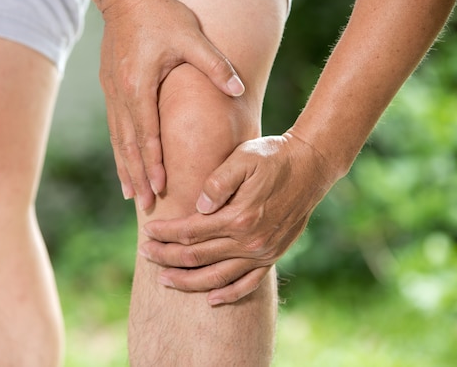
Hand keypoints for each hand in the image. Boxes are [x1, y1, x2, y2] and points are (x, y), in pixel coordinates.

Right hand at [98, 0, 244, 209]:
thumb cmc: (159, 14)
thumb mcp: (191, 36)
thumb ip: (214, 65)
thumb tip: (237, 91)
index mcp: (140, 86)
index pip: (147, 134)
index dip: (153, 163)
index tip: (160, 188)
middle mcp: (121, 96)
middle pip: (128, 145)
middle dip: (137, 176)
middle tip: (144, 204)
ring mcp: (112, 93)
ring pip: (118, 140)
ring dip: (125, 168)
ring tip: (130, 194)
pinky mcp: (109, 88)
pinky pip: (115, 127)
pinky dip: (119, 150)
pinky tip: (123, 162)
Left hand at [139, 132, 337, 304]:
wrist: (311, 165)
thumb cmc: (272, 156)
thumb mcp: (243, 158)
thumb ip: (217, 183)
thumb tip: (197, 208)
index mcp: (238, 216)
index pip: (190, 231)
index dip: (165, 233)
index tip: (147, 231)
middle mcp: (250, 241)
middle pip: (197, 257)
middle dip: (167, 256)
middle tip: (145, 253)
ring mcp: (262, 252)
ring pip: (217, 277)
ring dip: (187, 281)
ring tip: (164, 280)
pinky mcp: (273, 256)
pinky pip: (248, 284)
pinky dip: (228, 294)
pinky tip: (211, 299)